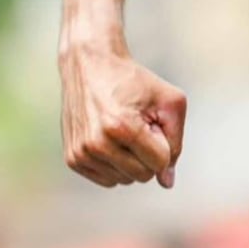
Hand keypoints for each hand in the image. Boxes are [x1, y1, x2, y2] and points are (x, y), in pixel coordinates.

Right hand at [59, 45, 186, 188]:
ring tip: (123, 130)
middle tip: (138, 125)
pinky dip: (116, 164)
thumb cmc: (136, 82)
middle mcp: (96, 143)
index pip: (159, 163)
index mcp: (121, 127)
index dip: (164, 144)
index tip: (153, 122)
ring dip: (132, 160)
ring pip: (126, 180)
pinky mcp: (72, 158)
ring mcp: (81, 153)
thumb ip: (176, 143)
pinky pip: (108, 180)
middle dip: (148, 153)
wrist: (90, 64)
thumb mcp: (170, 102)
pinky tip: (111, 140)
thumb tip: (167, 182)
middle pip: (143, 175)